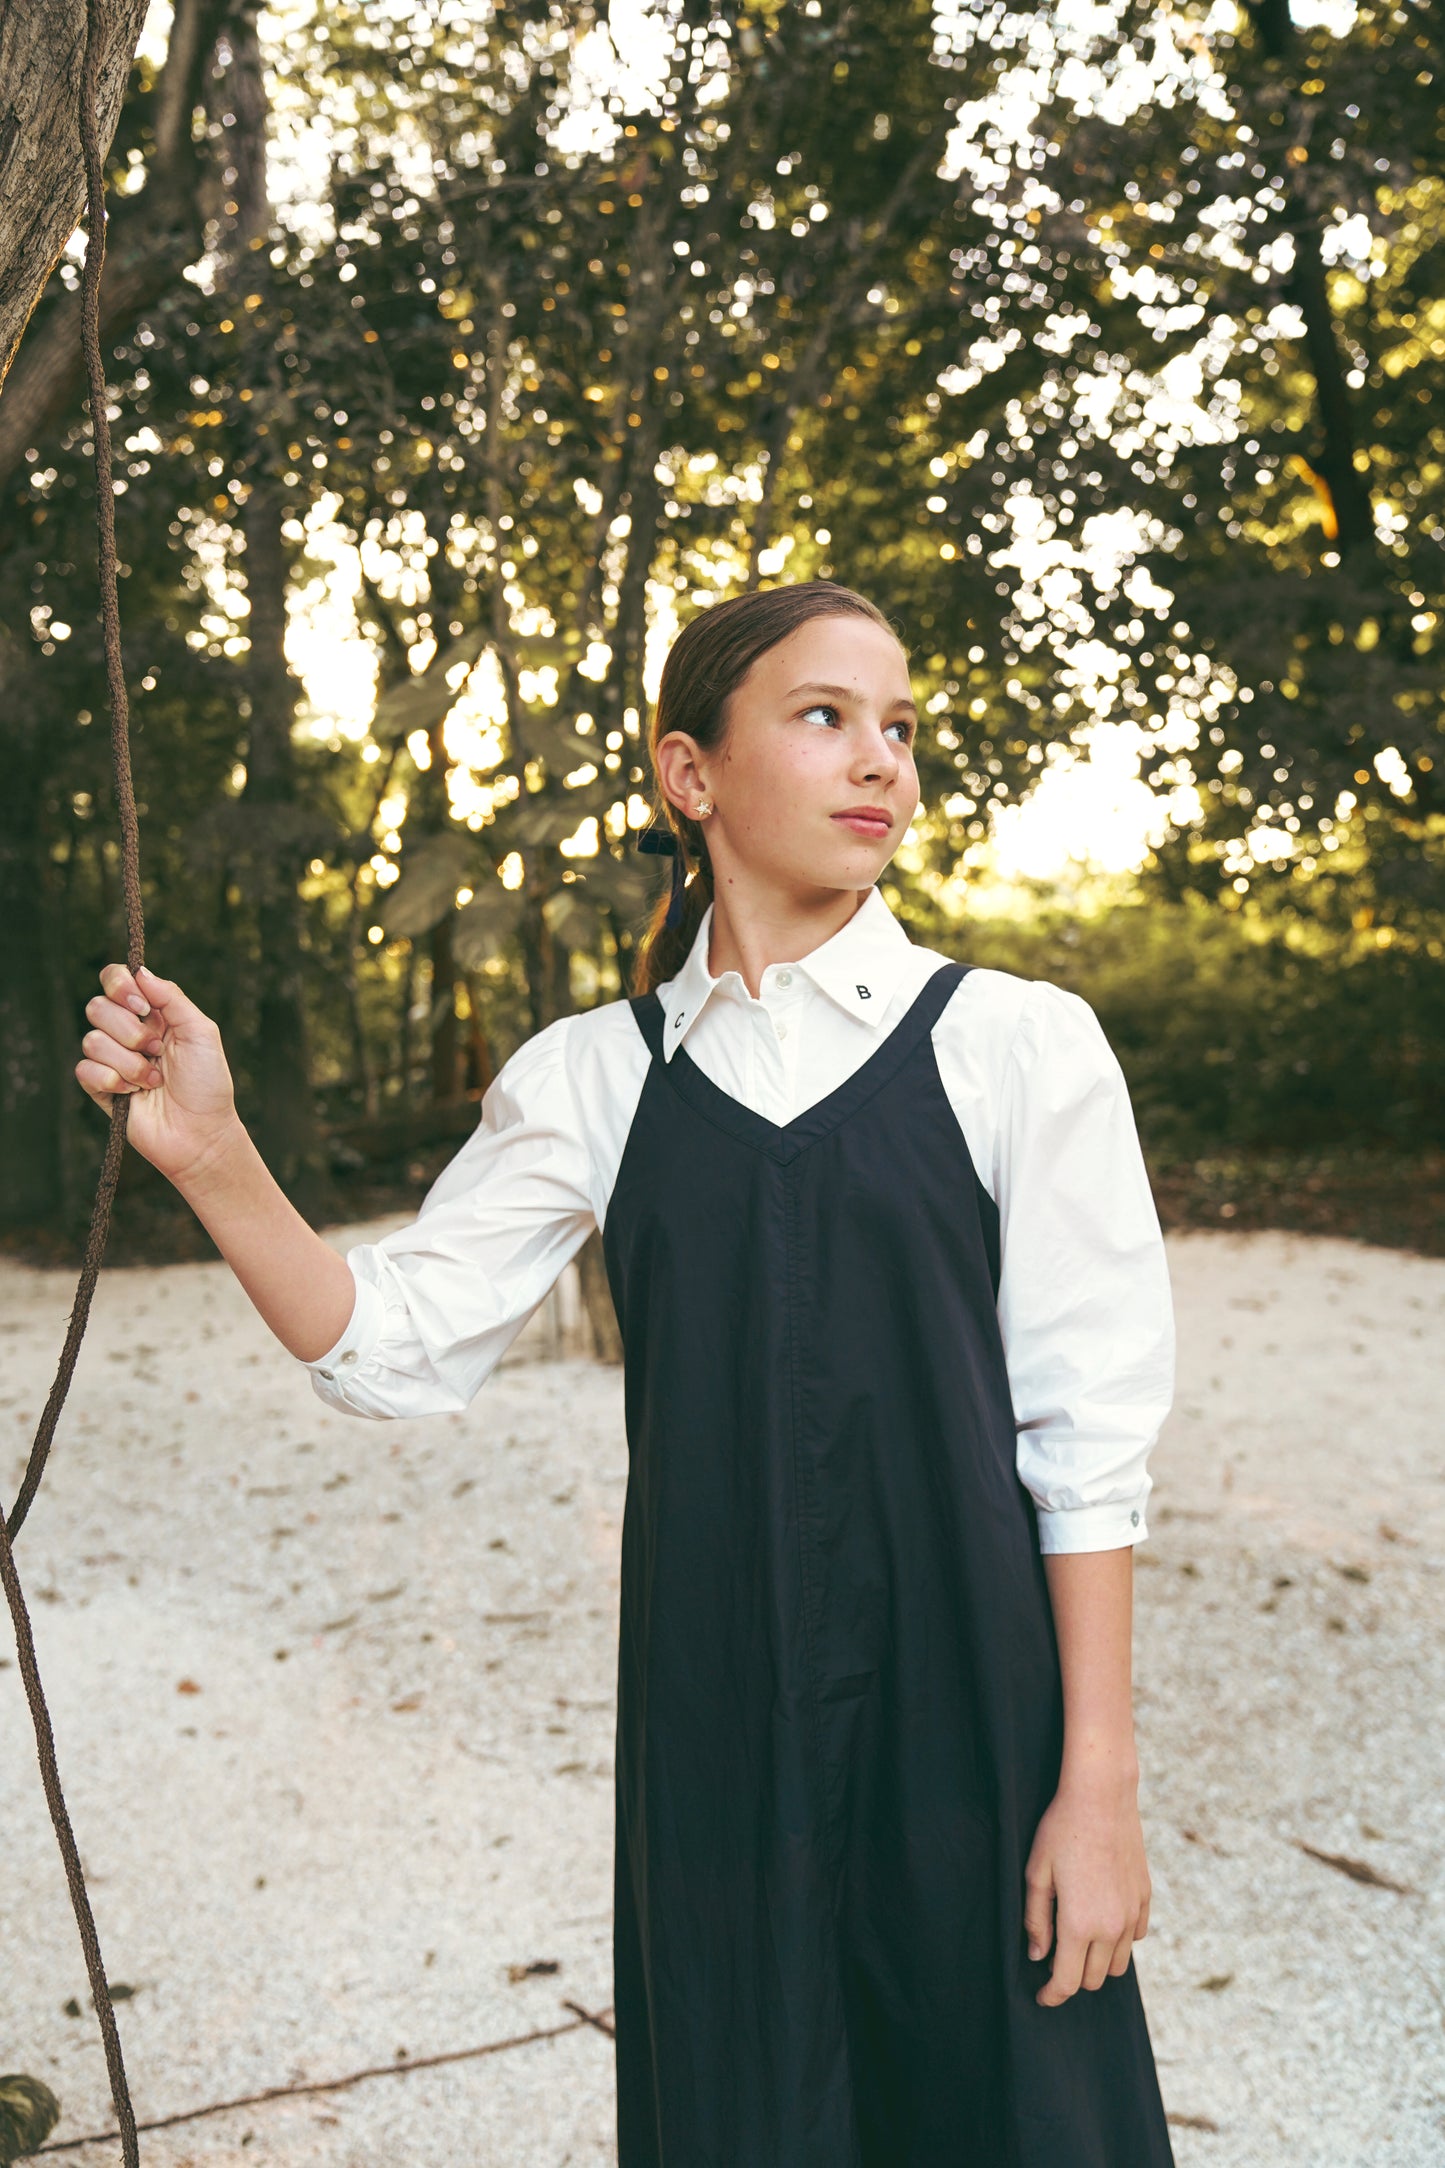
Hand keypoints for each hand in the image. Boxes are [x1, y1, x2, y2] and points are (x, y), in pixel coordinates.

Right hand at [75, 962, 242, 1186]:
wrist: (201, 1134)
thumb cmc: (207, 1084)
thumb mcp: (201, 1032)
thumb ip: (171, 997)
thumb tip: (140, 971)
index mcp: (152, 1013)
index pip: (115, 979)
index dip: (119, 986)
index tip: (142, 1006)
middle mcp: (128, 1032)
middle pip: (97, 1006)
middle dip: (130, 1031)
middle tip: (156, 1050)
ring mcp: (112, 1060)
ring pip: (91, 1040)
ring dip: (128, 1062)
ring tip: (153, 1080)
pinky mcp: (100, 1088)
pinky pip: (85, 1069)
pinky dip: (113, 1081)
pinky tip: (134, 1094)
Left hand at [1023, 1768, 1150, 2007]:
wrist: (1102, 1797)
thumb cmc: (1061, 1831)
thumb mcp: (1037, 1874)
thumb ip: (1036, 1920)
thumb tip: (1038, 1956)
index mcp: (1080, 1925)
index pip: (1068, 1982)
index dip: (1052, 1996)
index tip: (1042, 1997)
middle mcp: (1111, 1927)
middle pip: (1094, 1980)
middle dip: (1072, 1978)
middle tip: (1054, 1960)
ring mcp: (1132, 1914)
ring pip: (1118, 1964)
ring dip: (1097, 1963)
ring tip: (1078, 1942)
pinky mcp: (1145, 1898)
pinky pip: (1135, 1937)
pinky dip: (1118, 1940)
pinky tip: (1102, 1920)